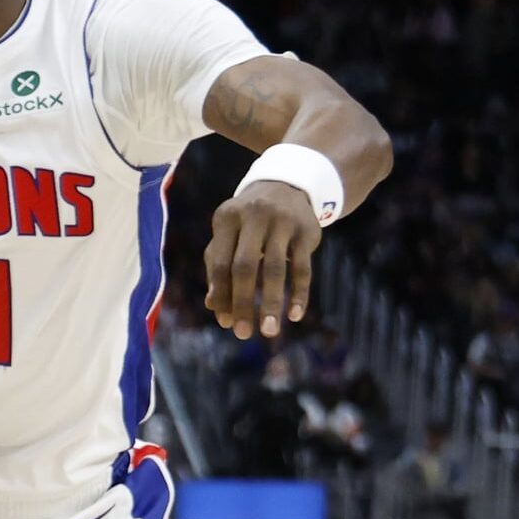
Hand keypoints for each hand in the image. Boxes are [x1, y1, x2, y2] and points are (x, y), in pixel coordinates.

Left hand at [204, 181, 320, 339]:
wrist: (287, 185)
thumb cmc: (248, 221)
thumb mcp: (228, 234)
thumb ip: (217, 266)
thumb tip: (212, 306)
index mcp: (226, 218)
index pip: (220, 262)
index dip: (221, 294)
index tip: (224, 322)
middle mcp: (253, 216)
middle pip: (244, 266)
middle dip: (242, 303)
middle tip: (242, 333)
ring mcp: (282, 222)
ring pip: (275, 268)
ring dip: (270, 302)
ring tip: (269, 330)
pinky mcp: (306, 230)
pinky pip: (303, 267)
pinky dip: (299, 292)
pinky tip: (294, 314)